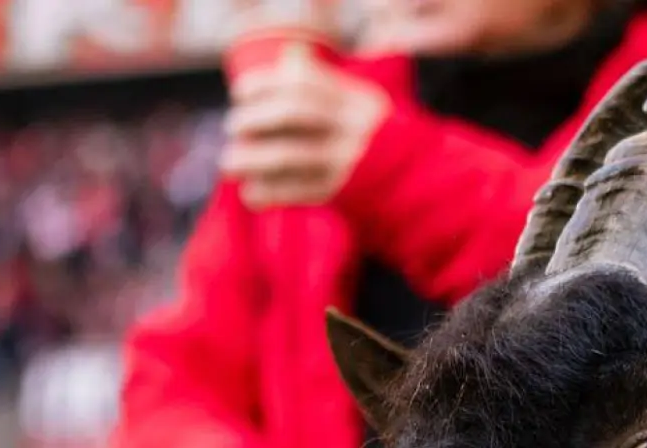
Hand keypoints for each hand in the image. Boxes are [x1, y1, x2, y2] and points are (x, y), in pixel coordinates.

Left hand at [221, 57, 390, 208]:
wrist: (416, 186)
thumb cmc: (377, 141)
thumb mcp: (360, 104)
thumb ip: (325, 82)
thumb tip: (290, 55)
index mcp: (356, 100)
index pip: (303, 81)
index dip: (264, 83)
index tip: (241, 92)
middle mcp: (354, 128)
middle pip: (293, 113)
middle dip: (253, 118)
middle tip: (233, 126)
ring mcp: (349, 162)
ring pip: (289, 155)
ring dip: (251, 159)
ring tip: (230, 163)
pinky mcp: (343, 193)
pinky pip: (296, 192)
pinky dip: (267, 193)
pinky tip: (250, 193)